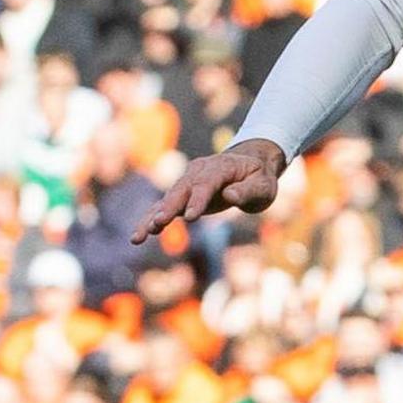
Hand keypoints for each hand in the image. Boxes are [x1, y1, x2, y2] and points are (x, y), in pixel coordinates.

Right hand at [133, 138, 286, 242]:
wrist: (249, 165)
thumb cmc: (259, 178)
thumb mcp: (264, 185)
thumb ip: (248, 191)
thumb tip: (231, 196)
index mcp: (220, 167)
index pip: (206, 184)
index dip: (198, 200)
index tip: (190, 217)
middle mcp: (198, 172)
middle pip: (181, 190)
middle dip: (168, 208)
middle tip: (157, 224)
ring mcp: (188, 182)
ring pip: (167, 199)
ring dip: (152, 217)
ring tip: (139, 237)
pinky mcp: (183, 194)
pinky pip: (164, 207)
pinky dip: (151, 220)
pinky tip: (139, 236)